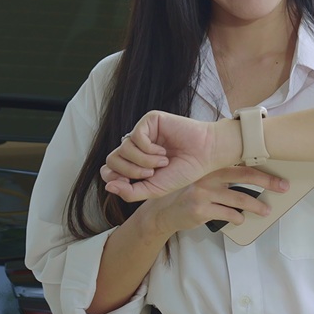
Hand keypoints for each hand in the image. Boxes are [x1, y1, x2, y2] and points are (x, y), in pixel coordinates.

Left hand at [102, 111, 235, 200]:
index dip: (115, 178)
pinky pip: (135, 137)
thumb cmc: (184, 171)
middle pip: (112, 160)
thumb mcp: (155, 189)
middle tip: (151, 173)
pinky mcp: (149, 121)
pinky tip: (163, 150)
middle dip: (130, 171)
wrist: (205, 155)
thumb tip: (108, 187)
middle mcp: (136, 147)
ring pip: (123, 149)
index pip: (109, 170)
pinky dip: (148, 149)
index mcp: (135, 162)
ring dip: (143, 161)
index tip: (132, 183)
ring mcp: (142, 132)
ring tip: (163, 161)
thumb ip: (130, 192)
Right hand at [136, 166, 289, 234]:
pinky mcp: (200, 210)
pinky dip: (237, 218)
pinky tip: (240, 219)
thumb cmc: (187, 195)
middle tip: (283, 187)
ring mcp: (203, 193)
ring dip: (255, 206)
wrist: (162, 212)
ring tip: (265, 211)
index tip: (278, 173)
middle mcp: (207, 177)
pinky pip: (227, 214)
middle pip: (244, 176)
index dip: (261, 168)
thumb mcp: (202, 180)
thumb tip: (252, 177)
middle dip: (267, 182)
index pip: (240, 164)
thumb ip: (221, 177)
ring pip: (238, 199)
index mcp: (210, 167)